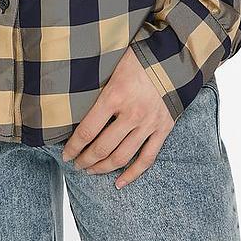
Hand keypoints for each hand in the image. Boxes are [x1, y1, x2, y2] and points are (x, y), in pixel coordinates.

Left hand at [60, 47, 174, 188]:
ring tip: (91, 171)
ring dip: (103, 168)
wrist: (174, 56)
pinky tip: (119, 183)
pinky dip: (132, 174)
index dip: (73, 147)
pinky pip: (147, 158)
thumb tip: (72, 93)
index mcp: (115, 96)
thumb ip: (97, 83)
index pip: (87, 130)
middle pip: (102, 148)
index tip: (66, 154)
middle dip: (85, 160)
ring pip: (122, 157)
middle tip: (76, 164)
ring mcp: (149, 123)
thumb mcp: (113, 64)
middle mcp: (132, 113)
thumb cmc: (138, 57)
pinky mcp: (163, 129)